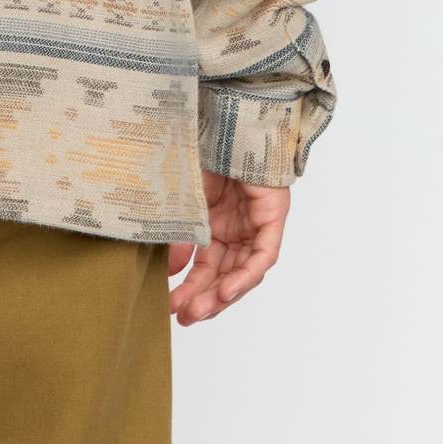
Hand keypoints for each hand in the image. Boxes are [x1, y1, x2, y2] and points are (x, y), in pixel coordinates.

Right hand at [165, 168, 287, 324]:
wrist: (230, 125)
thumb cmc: (207, 156)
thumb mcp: (185, 202)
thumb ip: (180, 236)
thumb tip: (171, 271)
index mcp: (215, 228)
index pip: (205, 268)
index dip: (190, 289)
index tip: (170, 307)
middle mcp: (237, 233)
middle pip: (223, 276)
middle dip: (204, 299)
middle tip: (184, 318)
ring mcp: (256, 228)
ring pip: (243, 272)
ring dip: (222, 294)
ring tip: (200, 310)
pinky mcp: (272, 221)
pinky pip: (262, 256)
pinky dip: (245, 275)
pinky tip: (227, 290)